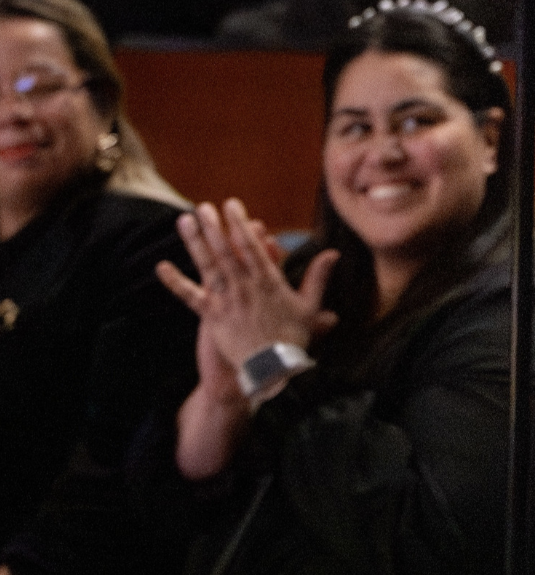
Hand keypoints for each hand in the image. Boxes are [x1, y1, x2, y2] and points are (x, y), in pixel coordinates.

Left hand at [156, 199, 339, 378]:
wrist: (271, 369)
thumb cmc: (292, 337)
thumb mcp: (310, 306)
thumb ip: (318, 277)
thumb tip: (332, 253)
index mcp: (269, 282)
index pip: (252, 247)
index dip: (241, 225)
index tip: (232, 205)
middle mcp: (245, 287)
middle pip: (227, 252)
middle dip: (214, 227)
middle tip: (204, 207)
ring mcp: (226, 300)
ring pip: (208, 267)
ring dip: (195, 243)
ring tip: (184, 220)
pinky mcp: (212, 316)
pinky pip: (190, 296)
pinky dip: (175, 282)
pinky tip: (161, 267)